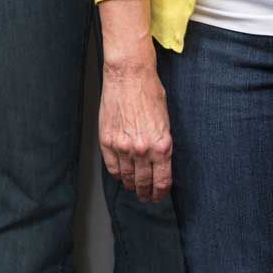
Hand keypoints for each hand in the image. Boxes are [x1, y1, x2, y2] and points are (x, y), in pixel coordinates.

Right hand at [99, 58, 172, 202]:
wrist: (129, 75)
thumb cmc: (149, 92)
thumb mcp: (165, 121)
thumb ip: (162, 143)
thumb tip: (160, 161)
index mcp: (162, 146)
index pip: (162, 181)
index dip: (160, 192)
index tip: (158, 196)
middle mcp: (143, 150)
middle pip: (144, 182)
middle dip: (145, 192)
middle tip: (145, 197)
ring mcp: (123, 146)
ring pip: (127, 177)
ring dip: (131, 185)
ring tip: (132, 187)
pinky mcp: (107, 140)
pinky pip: (111, 166)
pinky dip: (116, 173)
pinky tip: (120, 174)